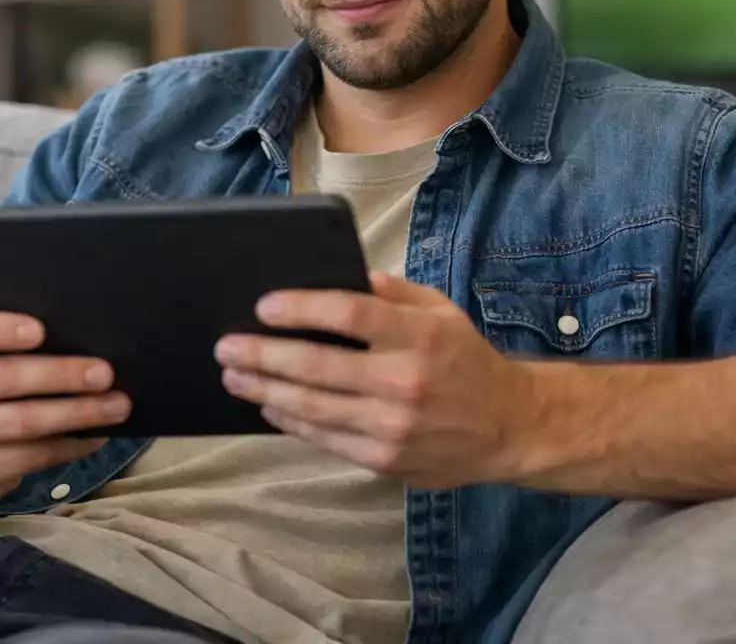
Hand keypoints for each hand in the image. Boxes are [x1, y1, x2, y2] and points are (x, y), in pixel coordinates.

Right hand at [0, 306, 131, 501]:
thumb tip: (78, 313)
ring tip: (117, 405)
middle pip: (2, 377)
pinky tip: (97, 435)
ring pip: (21, 422)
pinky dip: (69, 445)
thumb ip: (11, 327)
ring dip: (76, 413)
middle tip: (105, 373)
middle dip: (60, 374)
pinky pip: (29, 456)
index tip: (40, 330)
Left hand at [214, 271, 535, 487]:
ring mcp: (392, 425)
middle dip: (263, 354)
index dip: (302, 308)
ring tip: (234, 375)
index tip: (265, 306)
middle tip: (227, 345)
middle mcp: (404, 381)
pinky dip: (290, 420)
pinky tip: (269, 404)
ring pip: (312, 407)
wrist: (508, 426)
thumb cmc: (467, 360)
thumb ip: (392, 293)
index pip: (350, 314)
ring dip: (265, 389)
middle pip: (318, 365)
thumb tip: (342, 276)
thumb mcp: (441, 312)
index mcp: (420, 336)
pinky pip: (324, 438)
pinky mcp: (384, 458)